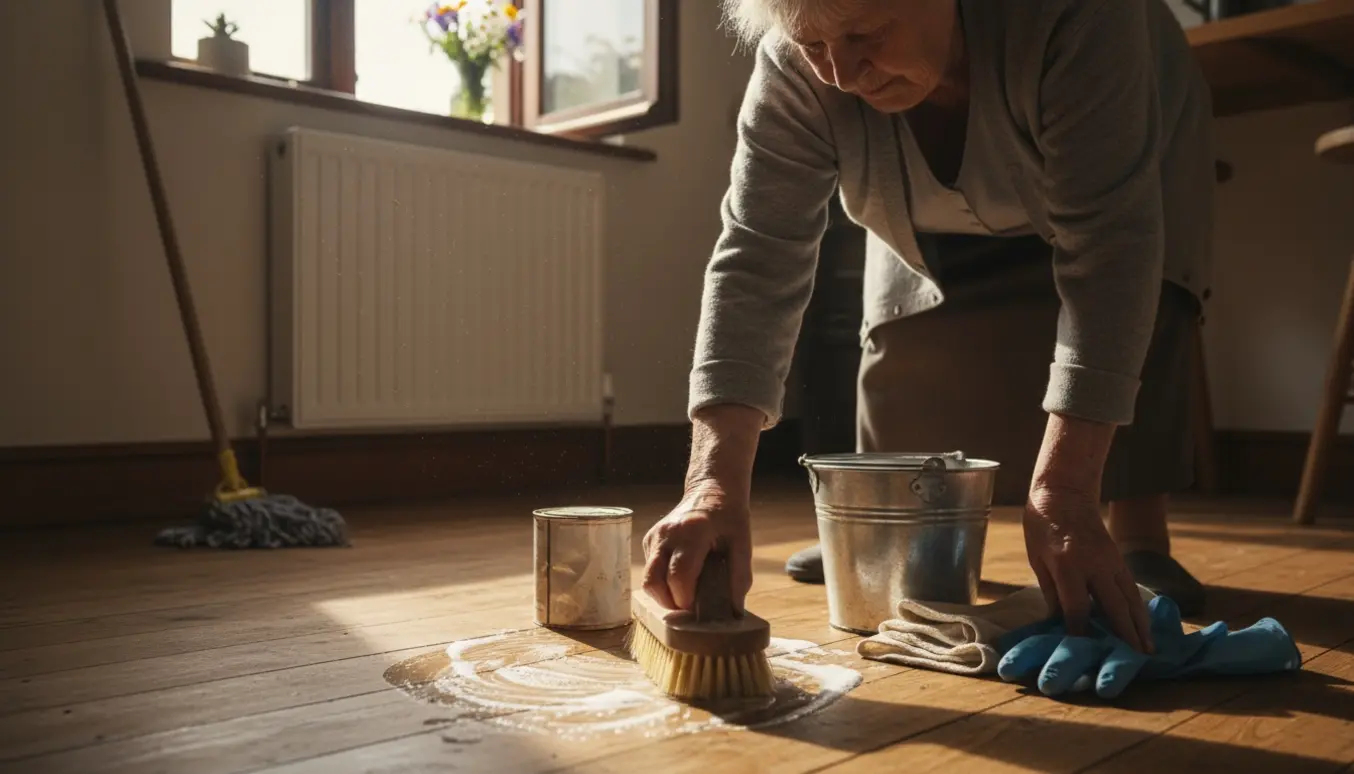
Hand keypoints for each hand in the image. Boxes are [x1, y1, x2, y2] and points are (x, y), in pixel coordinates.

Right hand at [641, 480, 752, 611]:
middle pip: (653, 582)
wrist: (711, 490)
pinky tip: (681, 578)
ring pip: (648, 580)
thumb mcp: (742, 543)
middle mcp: (666, 533)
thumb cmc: (729, 517)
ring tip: (686, 596)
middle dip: (670, 604)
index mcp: (691, 532)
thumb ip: (740, 576)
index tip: (699, 610)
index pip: (678, 575)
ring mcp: (654, 536)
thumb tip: (733, 611)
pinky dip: (662, 583)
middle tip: (690, 609)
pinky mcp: (648, 540)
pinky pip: (650, 571)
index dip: (685, 600)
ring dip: (664, 596)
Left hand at [1022, 485, 1154, 654]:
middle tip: (1135, 660)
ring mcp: (1111, 560)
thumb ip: (1051, 590)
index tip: (1084, 652)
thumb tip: (1057, 621)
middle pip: (1113, 605)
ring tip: (1149, 650)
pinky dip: (1140, 608)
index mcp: (1067, 565)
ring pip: (1130, 597)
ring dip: (1141, 625)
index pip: (1077, 607)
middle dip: (1124, 635)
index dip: (1080, 632)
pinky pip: (1131, 587)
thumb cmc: (1042, 525)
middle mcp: (1094, 565)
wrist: (1064, 492)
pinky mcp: (1119, 558)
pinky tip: (1144, 625)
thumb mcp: (1037, 558)